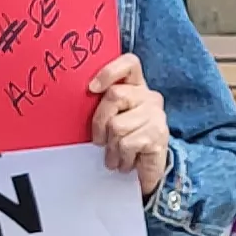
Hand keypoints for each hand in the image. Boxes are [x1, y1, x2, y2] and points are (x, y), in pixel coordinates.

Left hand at [87, 55, 170, 192]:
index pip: (129, 63)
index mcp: (135, 87)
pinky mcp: (158, 135)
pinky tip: (125, 162)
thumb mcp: (109, 120)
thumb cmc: (123, 142)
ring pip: (117, 125)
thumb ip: (101, 105)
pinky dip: (121, 157)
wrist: (145, 171)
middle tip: (99, 141)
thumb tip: (76, 99)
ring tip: (114, 155)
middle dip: (99, 122)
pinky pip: (127, 143)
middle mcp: (149, 97)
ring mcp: (156, 115)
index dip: (109, 72)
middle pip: (115, 95)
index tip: (91, 88)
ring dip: (110, 147)